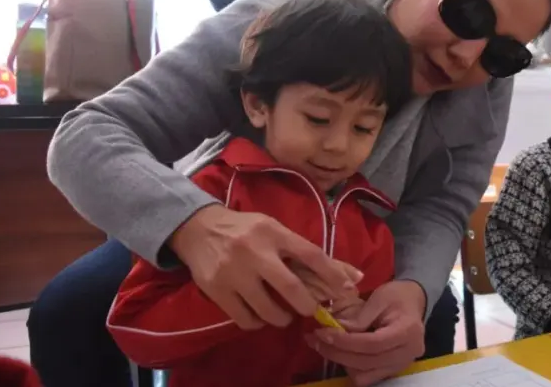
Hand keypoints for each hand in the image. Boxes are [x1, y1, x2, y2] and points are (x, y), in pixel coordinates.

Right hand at [170, 205, 363, 329]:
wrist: (198, 228)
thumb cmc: (246, 230)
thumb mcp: (275, 230)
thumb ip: (306, 252)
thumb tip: (352, 276)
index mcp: (273, 232)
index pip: (310, 254)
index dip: (332, 274)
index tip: (347, 289)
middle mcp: (255, 251)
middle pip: (291, 288)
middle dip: (306, 305)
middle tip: (309, 310)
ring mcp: (234, 272)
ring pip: (268, 309)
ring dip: (282, 318)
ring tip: (283, 314)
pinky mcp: (217, 289)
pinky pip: (245, 318)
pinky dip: (257, 322)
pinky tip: (259, 314)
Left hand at [308, 280, 426, 385]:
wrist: (414, 301)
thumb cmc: (397, 295)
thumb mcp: (379, 298)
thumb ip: (359, 317)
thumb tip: (335, 330)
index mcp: (407, 331)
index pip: (372, 343)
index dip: (345, 341)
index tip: (323, 333)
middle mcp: (407, 353)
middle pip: (367, 362)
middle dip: (338, 352)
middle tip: (316, 340)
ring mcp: (401, 365)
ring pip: (365, 375)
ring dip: (343, 362)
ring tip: (326, 346)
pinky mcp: (393, 370)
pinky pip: (368, 377)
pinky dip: (352, 368)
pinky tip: (342, 352)